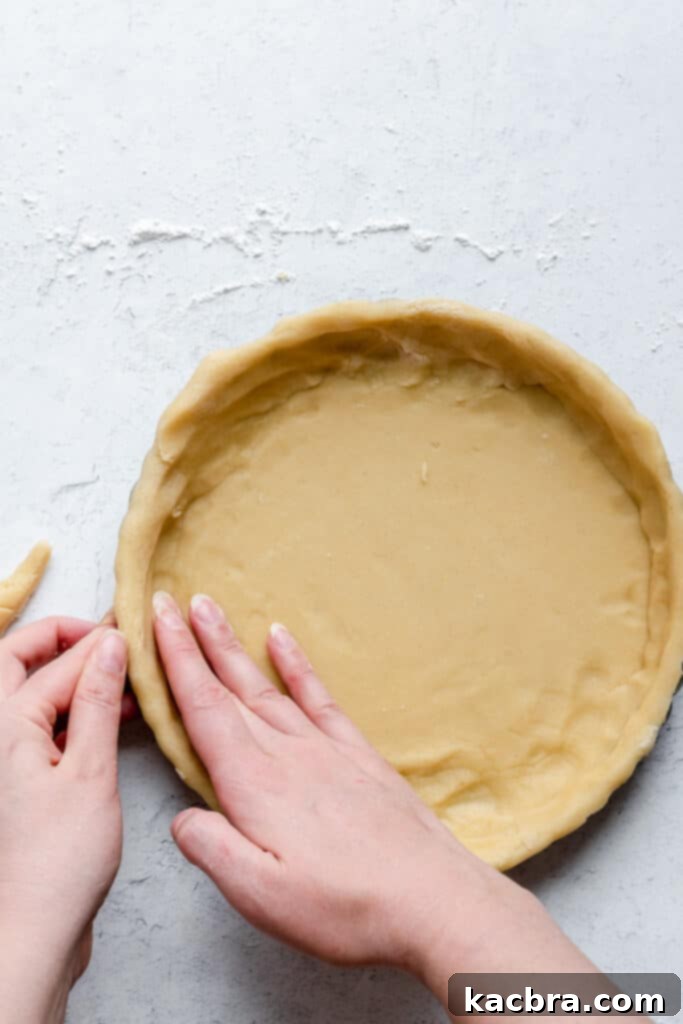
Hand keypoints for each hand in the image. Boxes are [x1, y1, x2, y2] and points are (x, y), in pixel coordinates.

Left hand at [0, 618, 127, 1023]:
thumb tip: (109, 647)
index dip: (97, 639)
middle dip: (60, 640)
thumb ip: (97, 703)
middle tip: (107, 636)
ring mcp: (8, 758)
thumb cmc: (58, 862)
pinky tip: (115, 717)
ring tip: (122, 675)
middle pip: (18, 662)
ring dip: (72, 675)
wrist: (32, 931)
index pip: (57, 662)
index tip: (135, 629)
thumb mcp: (90, 772)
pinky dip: (76, 710)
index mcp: (7, 727)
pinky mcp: (23, 781)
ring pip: (32, 692)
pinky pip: (44, 723)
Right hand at [153, 592, 528, 981]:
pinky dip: (297, 665)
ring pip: (268, 686)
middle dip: (196, 643)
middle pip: (231, 688)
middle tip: (173, 600)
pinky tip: (283, 640)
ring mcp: (326, 749)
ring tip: (213, 611)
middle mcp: (287, 753)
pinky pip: (320, 697)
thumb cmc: (344, 906)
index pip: (204, 708)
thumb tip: (181, 818)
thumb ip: (212, 849)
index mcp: (255, 784)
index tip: (157, 617)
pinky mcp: (358, 755)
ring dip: (235, 647)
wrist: (432, 898)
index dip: (176, 661)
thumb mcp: (261, 895)